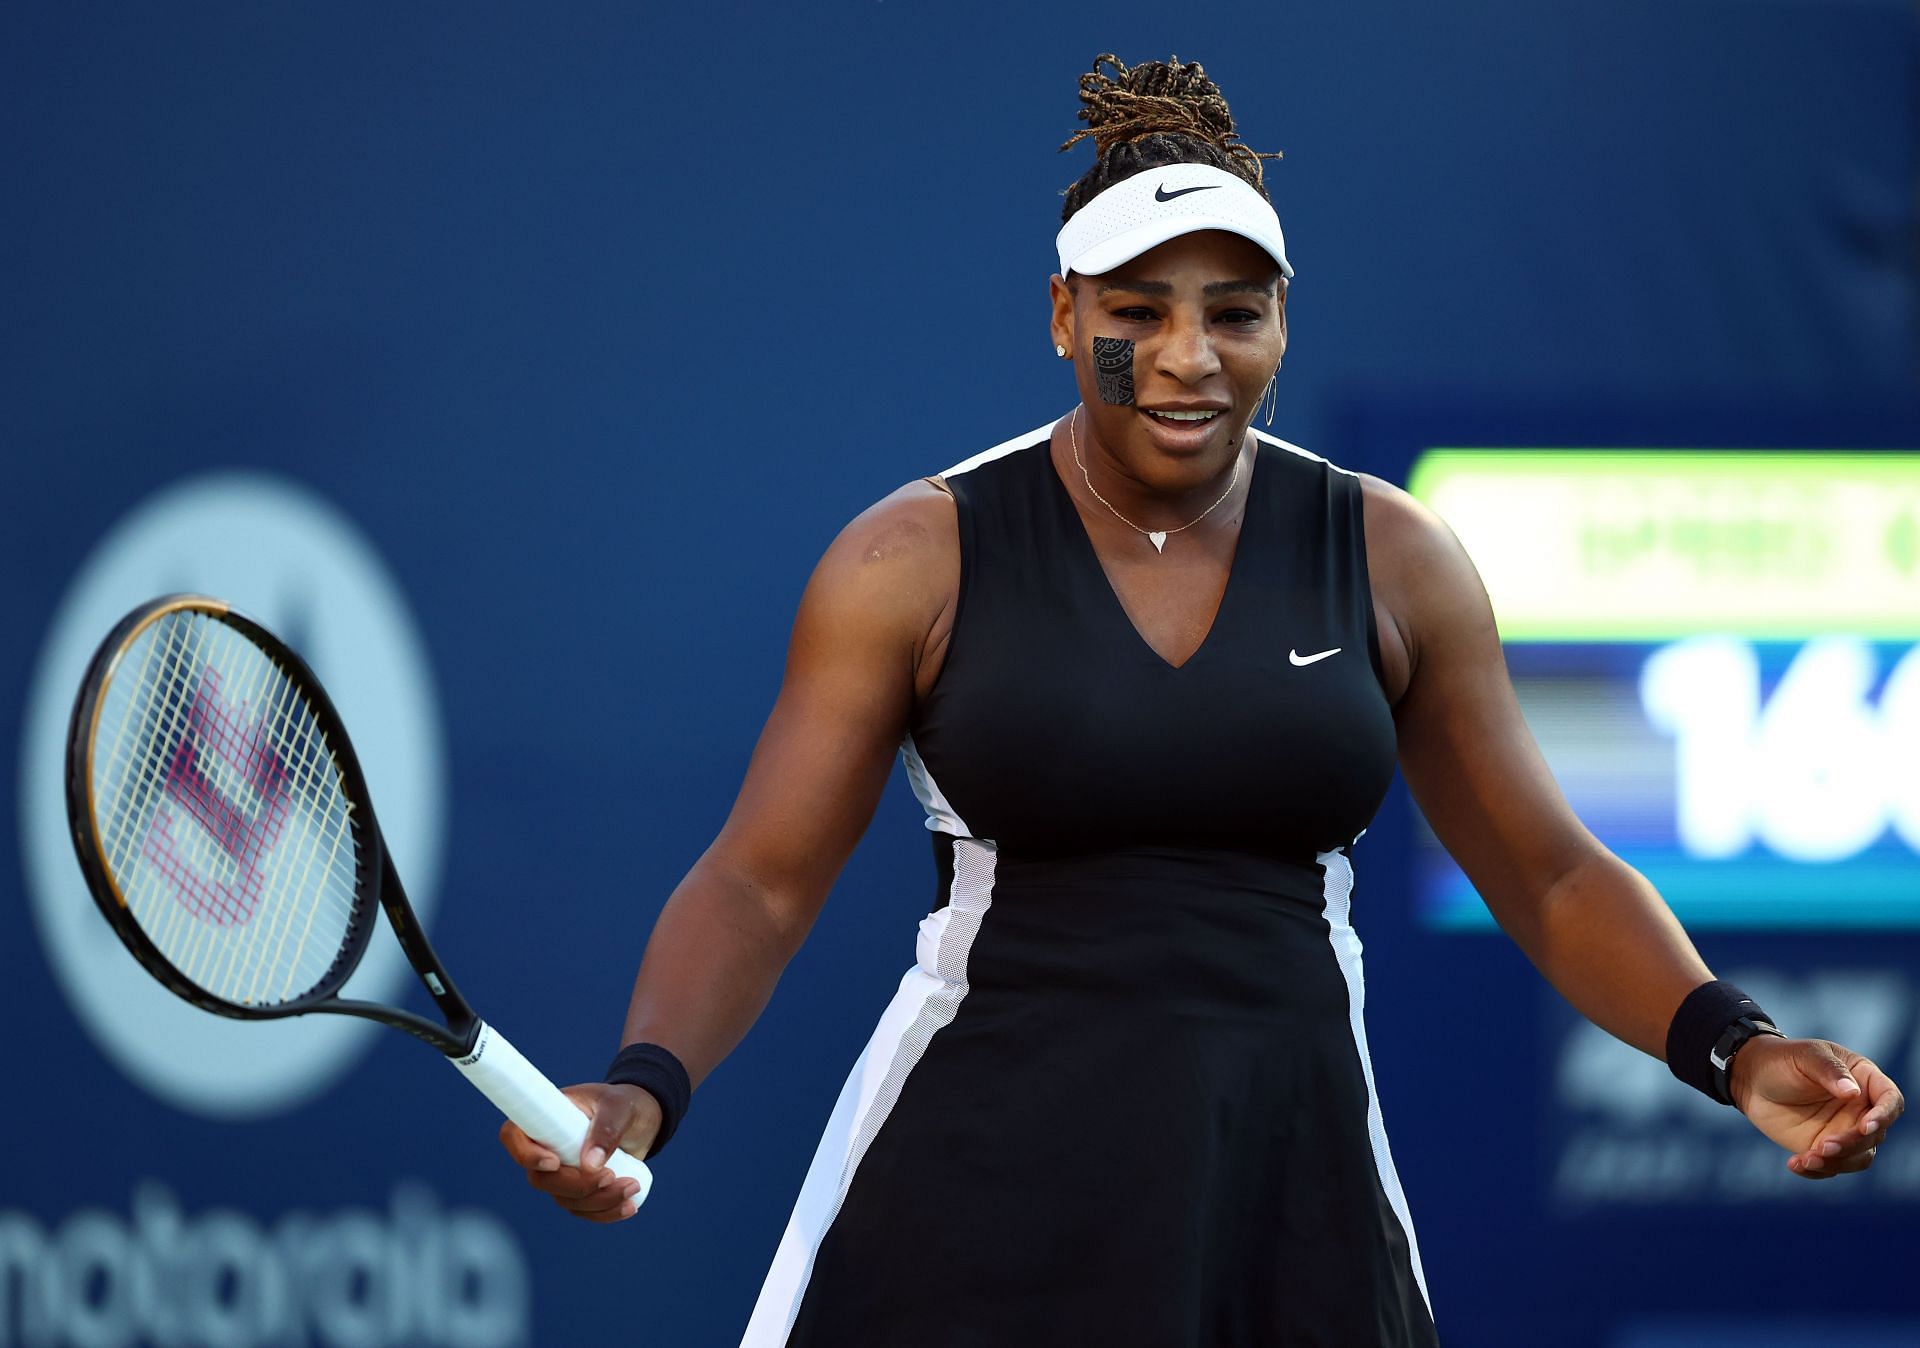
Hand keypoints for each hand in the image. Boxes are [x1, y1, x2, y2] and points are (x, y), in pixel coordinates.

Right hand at [497, 1082, 661, 1221]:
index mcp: (545, 1117)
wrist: (641, 1120)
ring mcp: (561, 1172)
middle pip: (541, 1179)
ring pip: (565, 1199)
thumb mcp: (619, 1107)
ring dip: (599, 1200)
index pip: (514, 1136)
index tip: (554, 1162)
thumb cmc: (623, 1104)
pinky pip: (583, 1209)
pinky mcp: (578, 1189)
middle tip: (611, 1175)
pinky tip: (629, 1206)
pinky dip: (606, 1212)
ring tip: (632, 1185)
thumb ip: (606, 1130)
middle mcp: (546, 1147)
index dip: (526, 1155)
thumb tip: (590, 1164)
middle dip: (577, 1185)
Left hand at [1728, 1037, 1904, 1179]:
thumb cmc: (1782, 1060)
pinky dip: (1817, 1171)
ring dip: (1837, 1163)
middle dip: (1852, 1144)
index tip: (1865, 1126)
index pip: (1890, 1100)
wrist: (1751, 1078)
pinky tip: (1795, 1164)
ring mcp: (1844, 1130)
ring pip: (1859, 1157)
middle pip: (1874, 1135)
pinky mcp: (1824, 1147)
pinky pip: (1832, 1167)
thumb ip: (1830, 1071)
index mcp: (1864, 1080)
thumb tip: (1853, 1092)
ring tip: (1806, 1159)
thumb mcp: (1805, 1057)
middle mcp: (1860, 1109)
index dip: (1884, 1115)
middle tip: (1823, 1145)